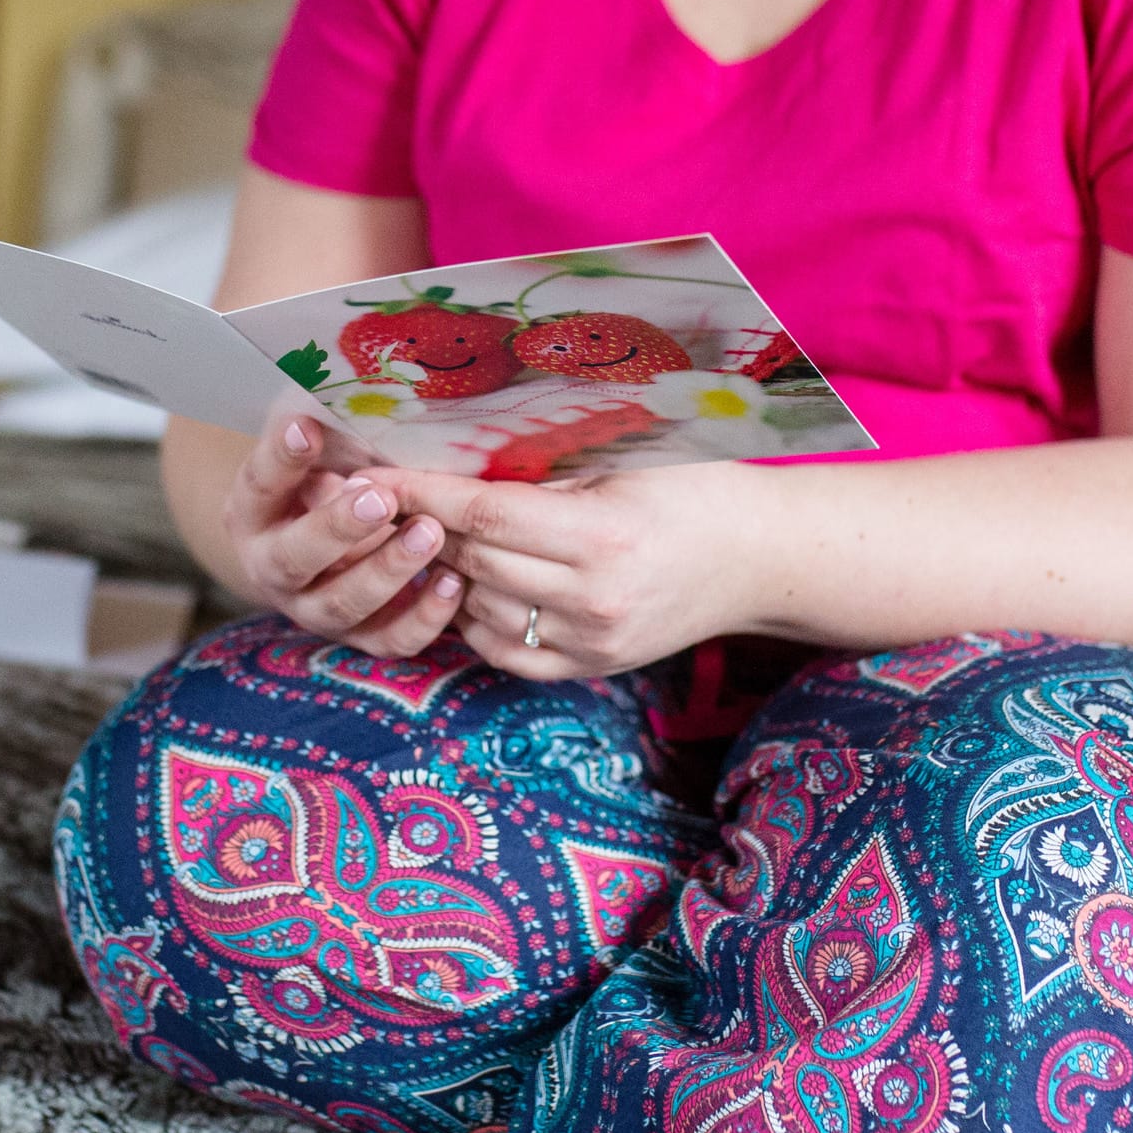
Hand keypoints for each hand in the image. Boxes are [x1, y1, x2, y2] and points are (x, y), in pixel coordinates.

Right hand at [225, 410, 465, 657]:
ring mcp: (315, 610)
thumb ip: (327, 426)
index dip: (281, 458)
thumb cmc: (328, 478)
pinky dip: (424, 618)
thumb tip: (357, 382)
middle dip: (337, 529)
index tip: (307, 427)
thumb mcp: (318, 449)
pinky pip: (389, 641)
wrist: (328, 545)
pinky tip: (454, 582)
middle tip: (380, 498)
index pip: (259, 484)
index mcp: (253, 513)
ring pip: (343, 605)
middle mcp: (274, 569)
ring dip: (387, 571)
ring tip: (429, 533)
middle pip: (295, 558)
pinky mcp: (361, 638)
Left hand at [363, 461, 768, 677]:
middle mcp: (592, 598)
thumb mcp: (626, 464)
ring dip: (447, 572)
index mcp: (601, 536)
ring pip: (479, 607)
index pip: (483, 513)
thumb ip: (545, 474)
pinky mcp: (591, 668)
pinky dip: (474, 619)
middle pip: (474, 560)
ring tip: (427, 537)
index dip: (419, 492)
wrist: (761, 557)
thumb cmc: (698, 490)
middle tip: (383, 499)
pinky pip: (503, 651)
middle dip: (423, 527)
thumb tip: (454, 466)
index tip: (371, 473)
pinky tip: (470, 586)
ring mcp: (590, 641)